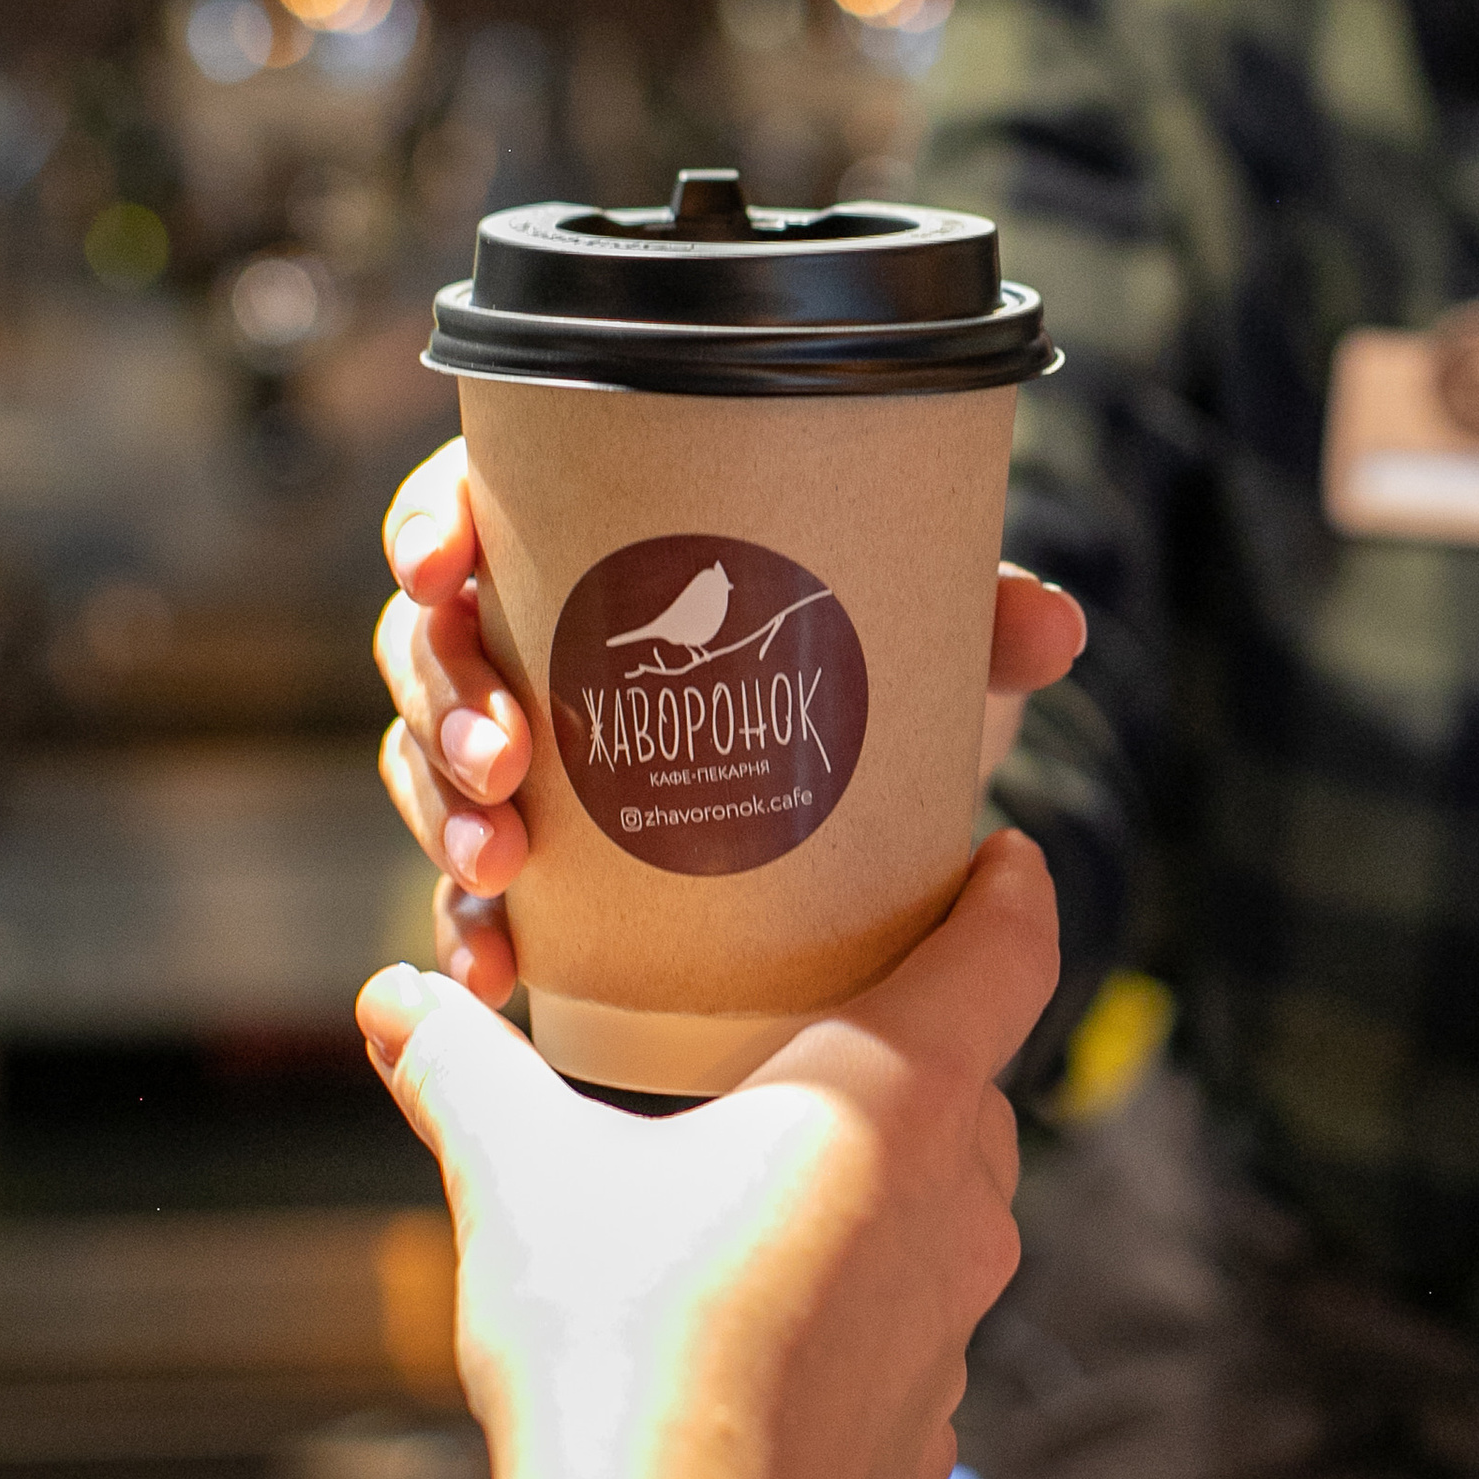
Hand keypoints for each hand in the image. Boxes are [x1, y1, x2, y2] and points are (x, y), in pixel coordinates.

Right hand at [354, 825, 1058, 1478]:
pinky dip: (858, 1306)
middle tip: (831, 1004)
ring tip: (787, 1158)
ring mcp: (949, 1333)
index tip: (1002, 854)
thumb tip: (394, 1001)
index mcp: (897, 1097)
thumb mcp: (517, 1170)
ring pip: (948, 1212)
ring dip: (887, 1176)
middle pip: (971, 1083)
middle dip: (914, 1040)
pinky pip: (908, 1336)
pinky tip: (772, 1315)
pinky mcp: (918, 1440)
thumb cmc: (613, 1340)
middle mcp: (957, 1205)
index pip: (1009, 953)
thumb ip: (460, 1066)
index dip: (1011, 891)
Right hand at [375, 436, 1085, 1005]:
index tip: (448, 560)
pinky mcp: (533, 870)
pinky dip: (468, 930)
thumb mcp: (918, 643)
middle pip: (427, 645)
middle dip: (447, 699)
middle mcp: (532, 644)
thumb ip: (978, 622)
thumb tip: (1052, 628)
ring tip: (501, 861)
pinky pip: (464, 894)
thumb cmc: (865, 681)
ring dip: (443, 814)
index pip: (466, 508)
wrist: (874, 823)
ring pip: (426, 766)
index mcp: (587, 543)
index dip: (431, 524)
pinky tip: (493, 969)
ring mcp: (519, 759)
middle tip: (508, 754)